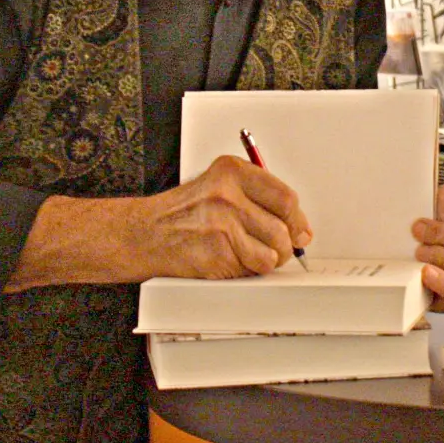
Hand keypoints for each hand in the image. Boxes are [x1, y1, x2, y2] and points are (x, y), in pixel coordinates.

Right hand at [141, 154, 311, 278]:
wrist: (144, 234)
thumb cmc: (184, 213)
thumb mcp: (220, 188)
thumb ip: (259, 200)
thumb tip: (300, 229)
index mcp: (233, 171)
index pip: (285, 197)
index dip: (297, 220)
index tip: (300, 232)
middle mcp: (227, 194)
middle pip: (283, 227)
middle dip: (286, 245)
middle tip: (278, 249)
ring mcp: (221, 224)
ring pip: (273, 252)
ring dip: (268, 261)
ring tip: (250, 256)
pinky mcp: (216, 252)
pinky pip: (253, 269)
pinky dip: (249, 271)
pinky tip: (232, 262)